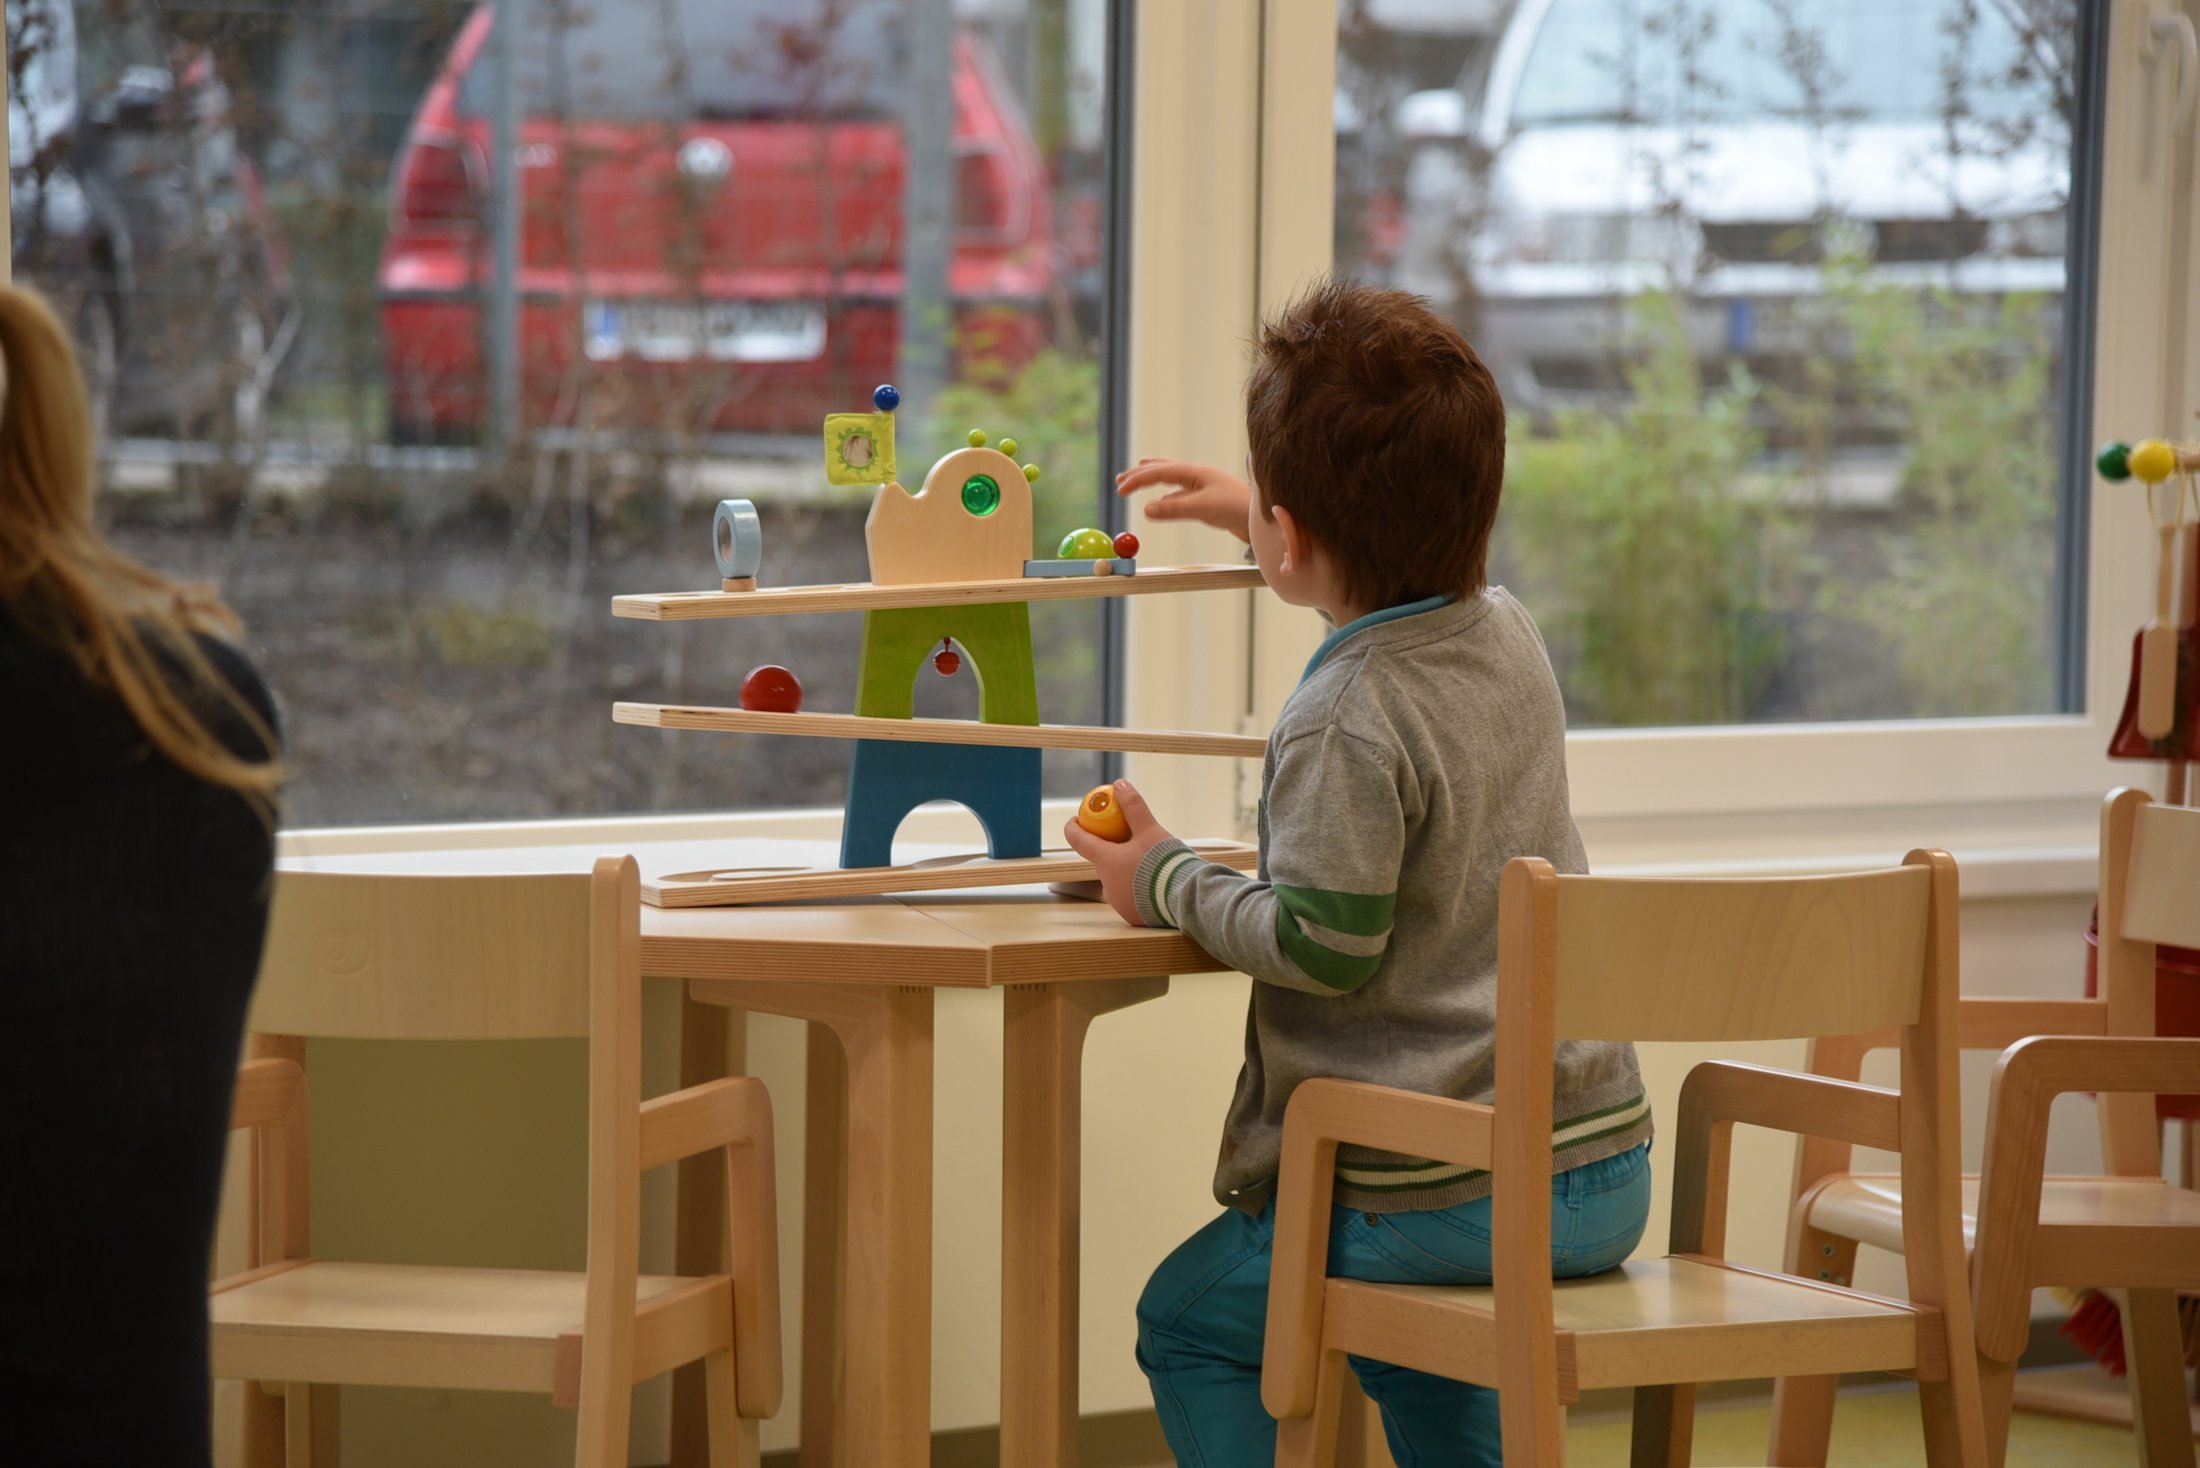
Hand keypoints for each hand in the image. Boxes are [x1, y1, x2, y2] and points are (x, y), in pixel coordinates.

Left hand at [1061, 779, 1173, 926]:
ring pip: (1118, 879)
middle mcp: (1107, 885)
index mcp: (1106, 862)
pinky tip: (1156, 883)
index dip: (1074, 827)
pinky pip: (1132, 897)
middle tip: (1130, 839)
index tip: (1076, 819)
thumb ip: (1133, 807)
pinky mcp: (1133, 916)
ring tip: (1151, 863)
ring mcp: (1119, 903)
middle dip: (1112, 849)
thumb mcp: (1150, 830)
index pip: (1079, 841)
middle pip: (1104, 861)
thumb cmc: (1167, 864)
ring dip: (1128, 870)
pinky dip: (1139, 888)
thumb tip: (1119, 784)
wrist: (1188, 900)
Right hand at [1115, 458, 1253, 543]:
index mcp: (1196, 472)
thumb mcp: (1203, 508)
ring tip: (1136, 477)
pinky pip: (1179, 493)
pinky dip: (1164, 495)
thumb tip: (1146, 509)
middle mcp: (1198, 475)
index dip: (1138, 479)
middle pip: (1162, 469)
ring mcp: (1203, 486)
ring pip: (1171, 478)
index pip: (1159, 472)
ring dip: (1151, 479)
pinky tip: (1161, 502)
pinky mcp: (1208, 499)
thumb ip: (1175, 509)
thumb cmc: (1237, 508)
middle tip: (1120, 481)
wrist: (1264, 518)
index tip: (1120, 489)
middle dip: (1140, 474)